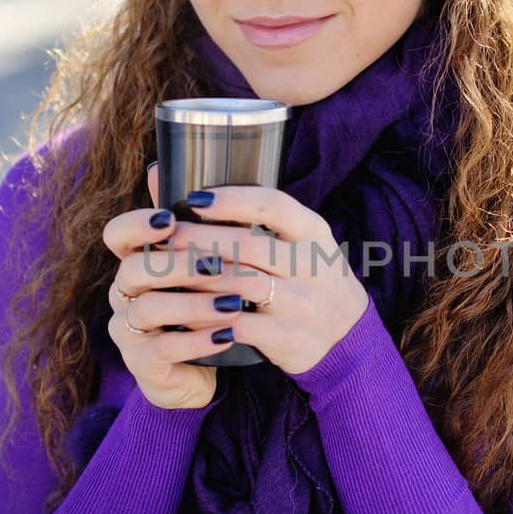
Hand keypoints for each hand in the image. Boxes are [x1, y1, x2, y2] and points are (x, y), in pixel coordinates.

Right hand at [101, 165, 222, 409]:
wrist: (210, 369)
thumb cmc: (205, 307)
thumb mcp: (206, 263)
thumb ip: (197, 223)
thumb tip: (175, 168)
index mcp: (137, 261)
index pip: (117, 235)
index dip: (136, 226)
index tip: (169, 220)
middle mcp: (124, 292)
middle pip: (133, 270)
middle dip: (177, 264)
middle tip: (217, 264)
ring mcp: (129, 329)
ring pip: (149, 309)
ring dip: (194, 304)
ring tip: (234, 303)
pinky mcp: (142, 363)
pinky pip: (163, 349)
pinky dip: (197, 341)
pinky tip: (228, 334)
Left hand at [145, 182, 370, 377]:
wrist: (348, 340)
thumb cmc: (309, 279)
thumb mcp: (300, 242)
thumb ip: (249, 214)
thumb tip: (167, 173)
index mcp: (313, 232)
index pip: (274, 205)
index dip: (233, 200)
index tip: (195, 199)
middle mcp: (311, 264)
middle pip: (249, 244)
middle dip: (201, 239)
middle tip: (164, 238)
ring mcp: (301, 302)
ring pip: (241, 284)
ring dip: (198, 277)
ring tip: (167, 272)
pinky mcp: (288, 337)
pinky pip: (241, 325)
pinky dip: (209, 318)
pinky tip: (183, 313)